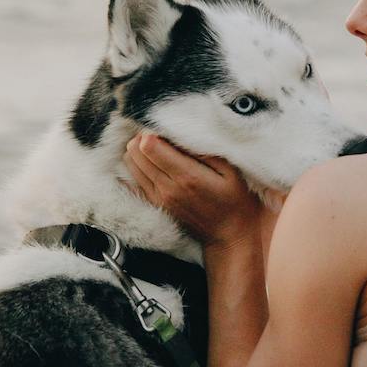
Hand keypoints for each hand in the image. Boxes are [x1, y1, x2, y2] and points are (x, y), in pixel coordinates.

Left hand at [122, 133, 282, 253]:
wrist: (229, 237)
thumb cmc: (236, 202)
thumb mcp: (232, 172)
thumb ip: (207, 152)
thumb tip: (183, 134)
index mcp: (186, 176)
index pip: (149, 146)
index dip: (153, 131)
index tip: (166, 129)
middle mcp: (167, 188)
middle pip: (135, 152)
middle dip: (143, 138)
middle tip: (161, 136)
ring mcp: (158, 198)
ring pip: (130, 164)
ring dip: (139, 151)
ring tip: (157, 148)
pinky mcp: (155, 204)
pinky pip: (132, 180)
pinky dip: (137, 167)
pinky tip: (152, 163)